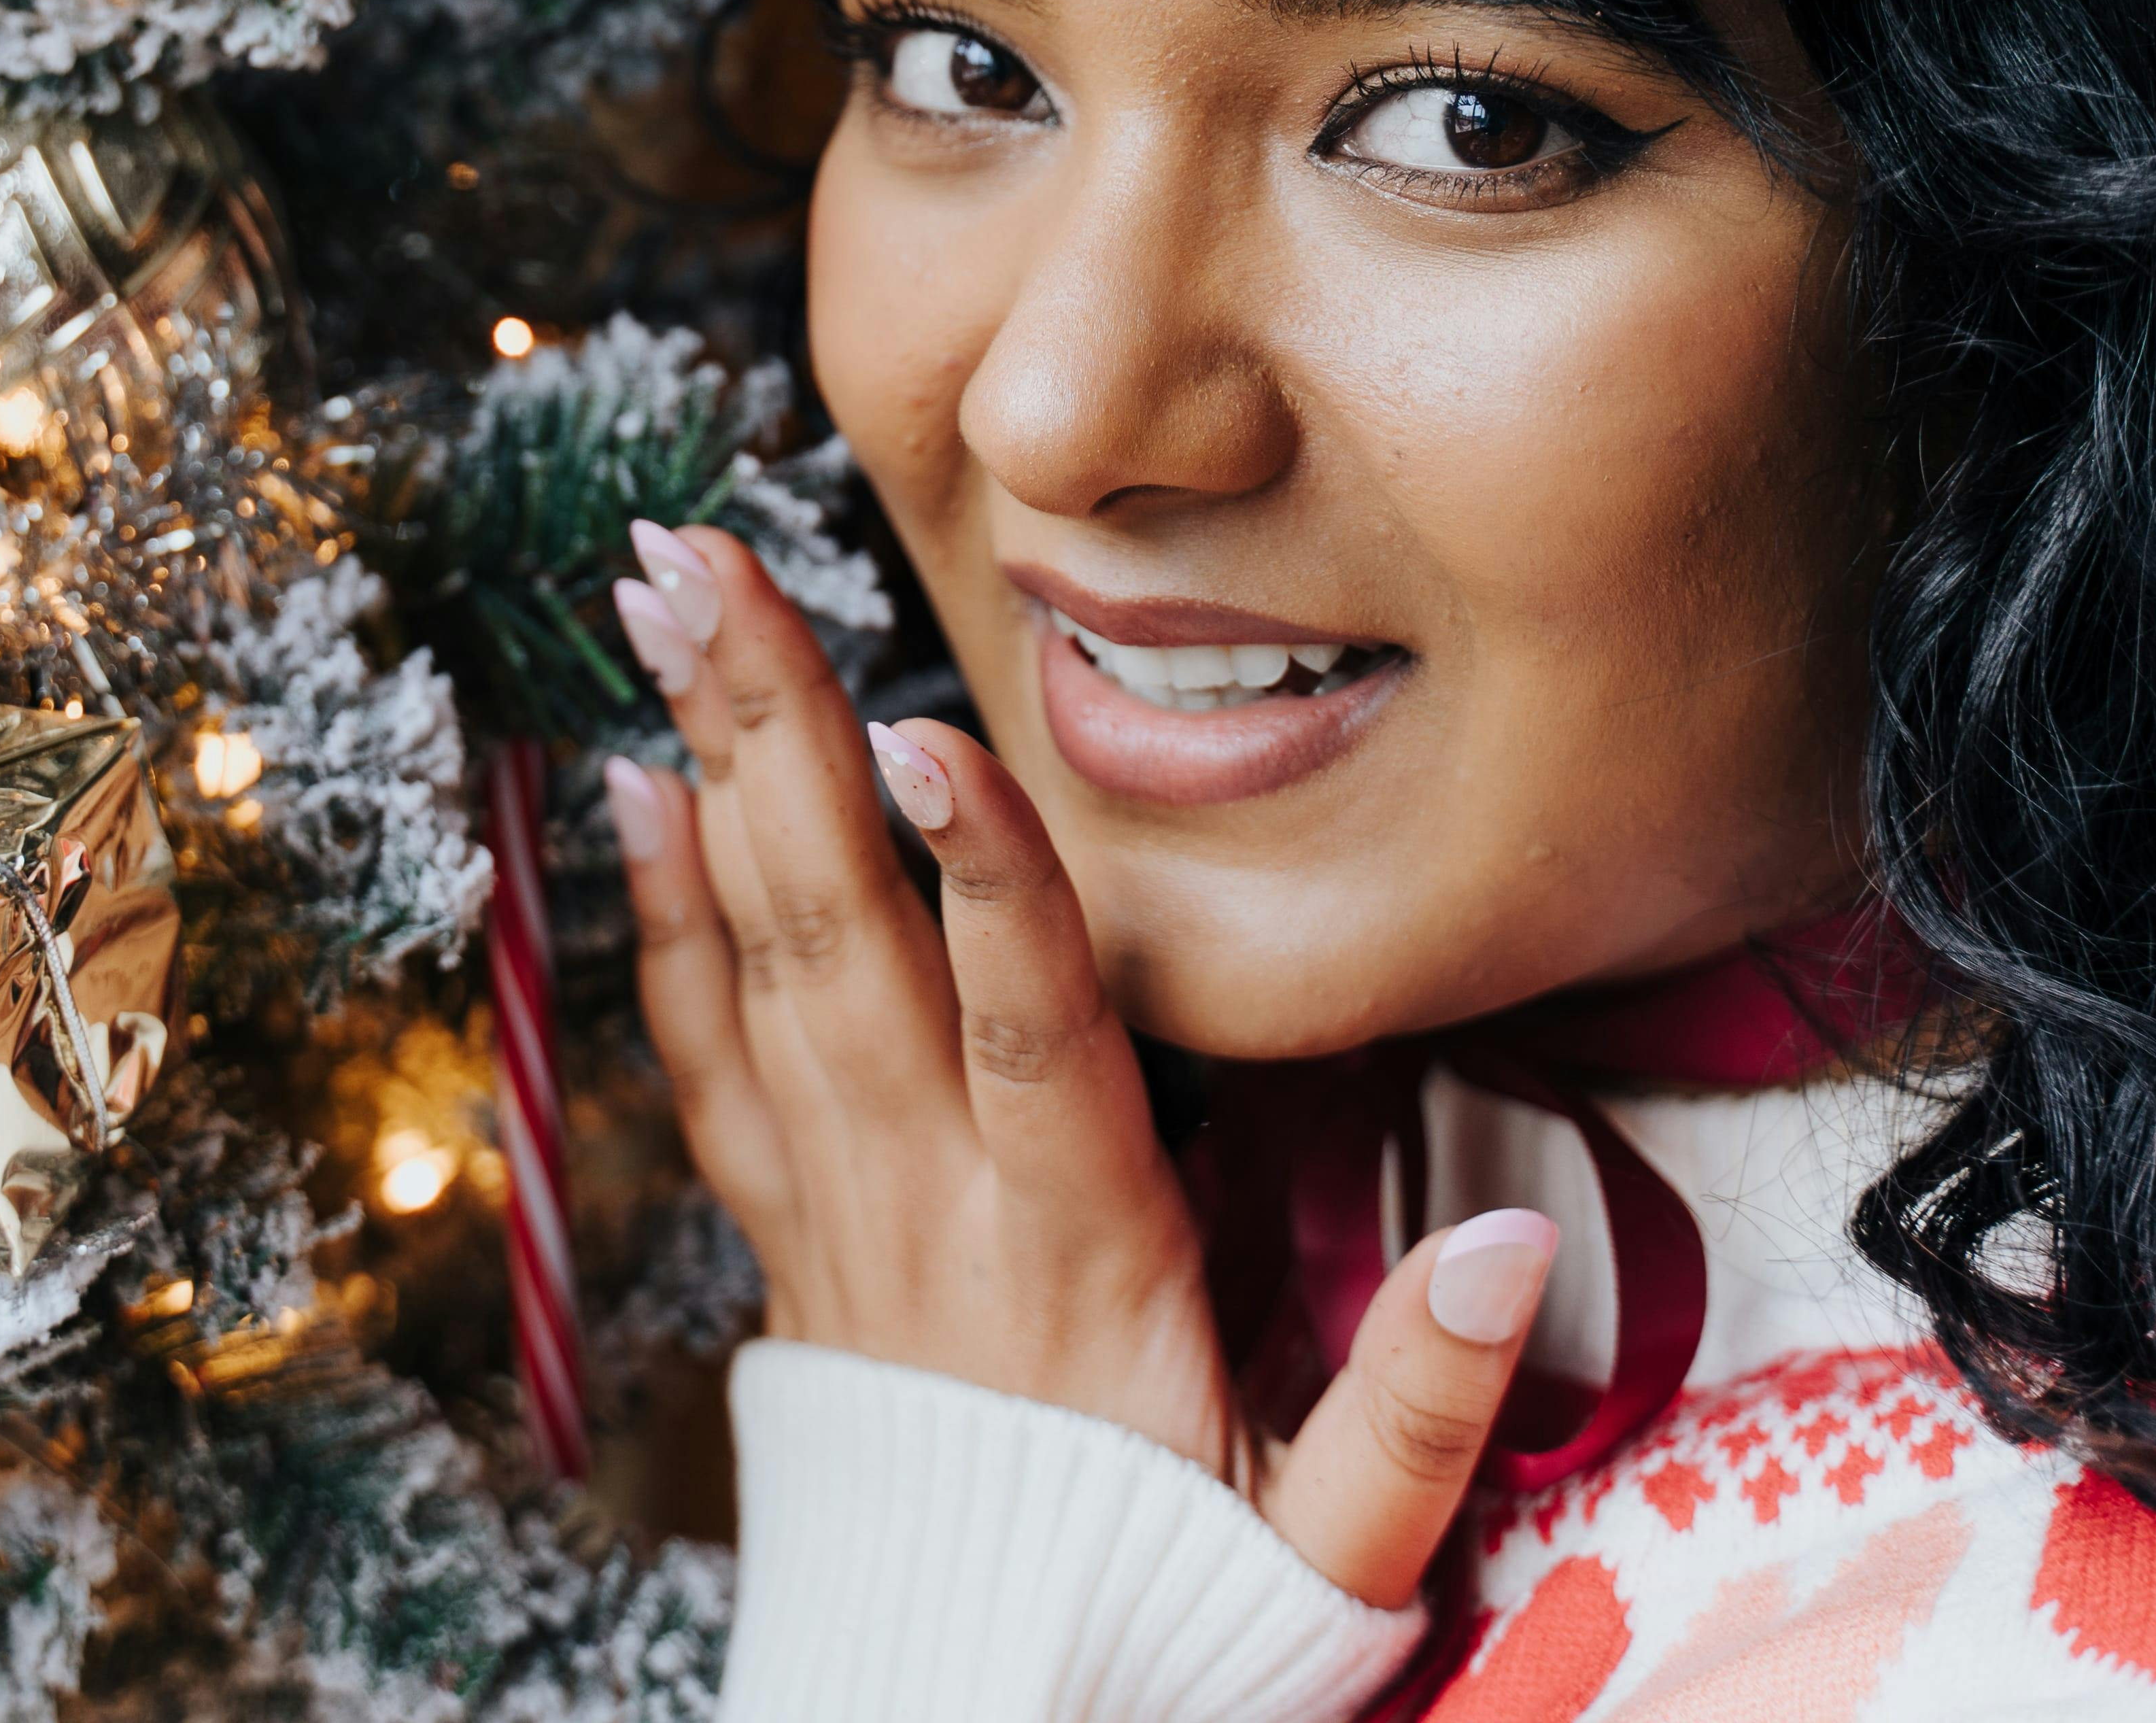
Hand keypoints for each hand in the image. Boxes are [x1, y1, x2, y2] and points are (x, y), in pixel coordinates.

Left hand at [605, 519, 1559, 1609]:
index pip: (1028, 1033)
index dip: (986, 880)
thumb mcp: (1332, 1550)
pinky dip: (666, 917)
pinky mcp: (788, 1237)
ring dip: (705, 760)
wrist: (977, 1714)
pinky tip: (636, 790)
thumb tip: (1519, 1245)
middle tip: (692, 550)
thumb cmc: (1168, 1614)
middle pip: (840, 937)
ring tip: (658, 594)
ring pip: (759, 956)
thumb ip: (1419, 1399)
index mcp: (1077, 1253)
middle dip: (770, 726)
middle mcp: (929, 1204)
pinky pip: (706, 1055)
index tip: (926, 727)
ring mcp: (837, 1212)